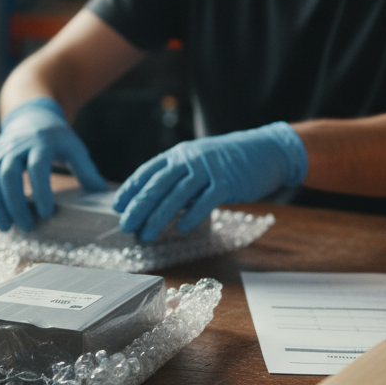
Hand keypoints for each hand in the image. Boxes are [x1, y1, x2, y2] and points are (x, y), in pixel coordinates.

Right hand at [0, 97, 107, 231]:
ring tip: (5, 226)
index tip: (47, 213)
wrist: (31, 116)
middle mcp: (16, 146)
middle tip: (26, 227)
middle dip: (15, 203)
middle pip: (8, 174)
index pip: (37, 167)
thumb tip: (103, 193)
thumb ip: (86, 170)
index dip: (41, 191)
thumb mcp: (74, 148)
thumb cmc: (56, 137)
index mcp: (40, 143)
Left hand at [114, 122, 306, 241]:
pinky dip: (192, 215)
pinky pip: (206, 200)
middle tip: (126, 225)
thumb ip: (179, 179)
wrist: (267, 150)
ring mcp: (209, 169)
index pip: (148, 171)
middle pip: (158, 184)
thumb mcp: (199, 162)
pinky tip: (181, 229)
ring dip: (159, 216)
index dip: (131, 189)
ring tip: (146, 234)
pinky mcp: (227, 181)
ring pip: (177, 194)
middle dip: (139, 206)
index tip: (118, 206)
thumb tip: (157, 204)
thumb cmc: (229, 161)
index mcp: (180, 154)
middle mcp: (190, 159)